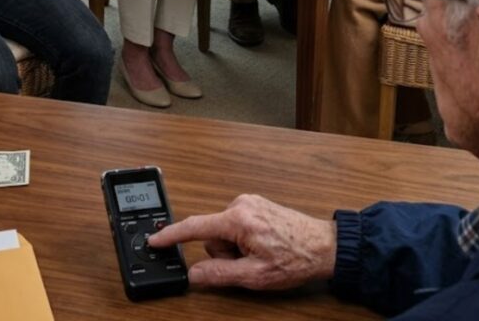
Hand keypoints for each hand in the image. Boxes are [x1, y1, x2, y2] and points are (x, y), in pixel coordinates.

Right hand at [148, 194, 335, 290]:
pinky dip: (242, 240)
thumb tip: (194, 274)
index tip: (155, 240)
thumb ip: (219, 274)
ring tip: (260, 255)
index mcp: (238, 219)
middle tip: (249, 264)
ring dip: (235, 249)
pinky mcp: (255, 205)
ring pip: (224, 232)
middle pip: (212, 235)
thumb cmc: (295, 259)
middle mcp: (241, 204)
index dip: (172, 236)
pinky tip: (263, 247)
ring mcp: (249, 202)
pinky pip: (236, 226)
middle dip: (224, 254)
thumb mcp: (254, 276)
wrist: (323, 246)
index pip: (196, 227)